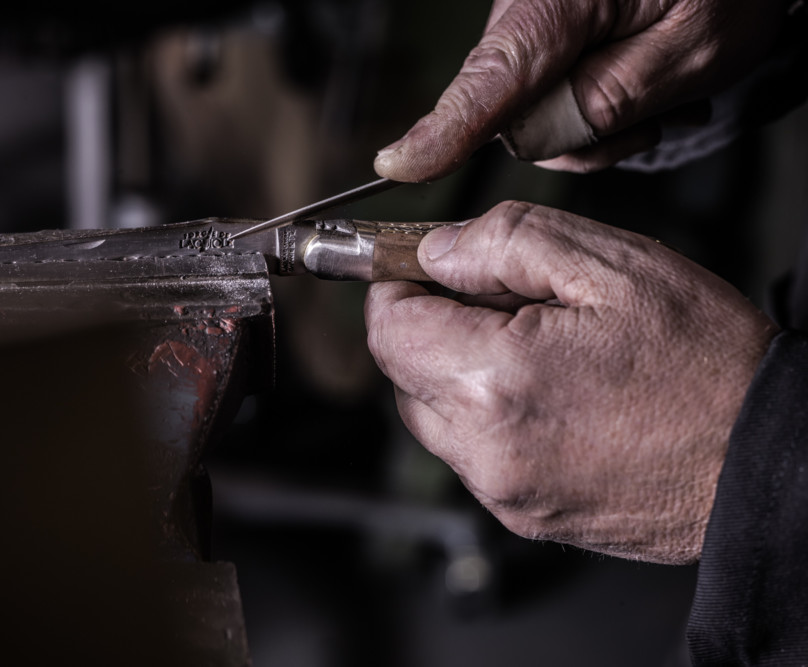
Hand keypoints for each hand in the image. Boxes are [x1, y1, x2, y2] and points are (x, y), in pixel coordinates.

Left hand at [364, 202, 777, 562]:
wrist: (766, 462)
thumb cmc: (706, 364)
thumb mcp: (613, 265)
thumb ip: (506, 242)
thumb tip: (436, 250)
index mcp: (496, 381)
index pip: (389, 329)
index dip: (397, 286)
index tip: (421, 266)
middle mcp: (485, 450)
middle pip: (402, 374)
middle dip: (431, 326)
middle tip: (495, 298)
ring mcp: (503, 492)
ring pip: (433, 416)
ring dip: (457, 372)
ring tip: (535, 347)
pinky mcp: (525, 516)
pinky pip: (472, 453)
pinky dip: (487, 416)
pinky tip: (550, 393)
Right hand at [375, 0, 790, 177]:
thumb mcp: (691, 49)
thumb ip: (609, 101)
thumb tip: (539, 141)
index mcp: (557, 3)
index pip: (487, 80)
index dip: (442, 131)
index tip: (396, 165)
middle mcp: (528, 8)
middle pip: (515, 117)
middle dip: (578, 135)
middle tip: (652, 113)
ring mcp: (528, 22)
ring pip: (533, 117)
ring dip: (593, 121)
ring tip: (656, 91)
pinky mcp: (535, 36)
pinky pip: (546, 97)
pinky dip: (592, 101)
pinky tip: (638, 79)